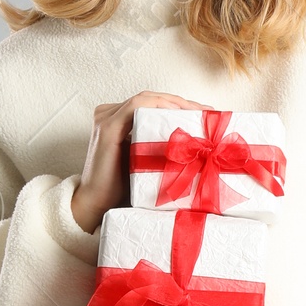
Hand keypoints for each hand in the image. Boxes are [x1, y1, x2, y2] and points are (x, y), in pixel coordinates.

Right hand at [70, 91, 212, 233]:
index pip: (154, 105)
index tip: (207, 115)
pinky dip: (159, 107)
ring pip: (146, 99)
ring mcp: (106, 118)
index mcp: (118, 120)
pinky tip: (177, 114)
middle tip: (208, 112)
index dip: (181, 106)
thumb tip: (198, 145)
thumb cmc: (123, 189)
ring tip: (197, 113)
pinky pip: (137, 106)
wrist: (96, 206)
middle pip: (152, 99)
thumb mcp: (146, 162)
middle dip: (183, 103)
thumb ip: (161, 147)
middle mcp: (109, 114)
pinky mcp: (107, 127)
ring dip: (175, 103)